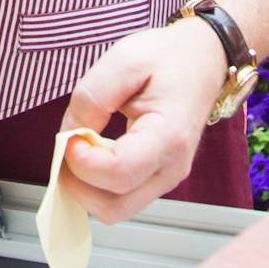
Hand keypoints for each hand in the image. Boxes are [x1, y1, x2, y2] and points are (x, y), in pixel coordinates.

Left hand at [56, 18, 227, 223]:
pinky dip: (98, 185)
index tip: (68, 135)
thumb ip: (92, 98)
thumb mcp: (124, 60)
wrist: (202, 60)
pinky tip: (92, 153)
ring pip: (116, 209)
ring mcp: (168, 178)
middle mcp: (172, 167)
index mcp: (168, 136)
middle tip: (66, 147)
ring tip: (78, 148)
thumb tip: (69, 135)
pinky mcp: (158, 178)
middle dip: (78, 184)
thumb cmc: (167, 58)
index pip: (118, 174)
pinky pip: (122, 198)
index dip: (83, 161)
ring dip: (86, 188)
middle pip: (114, 207)